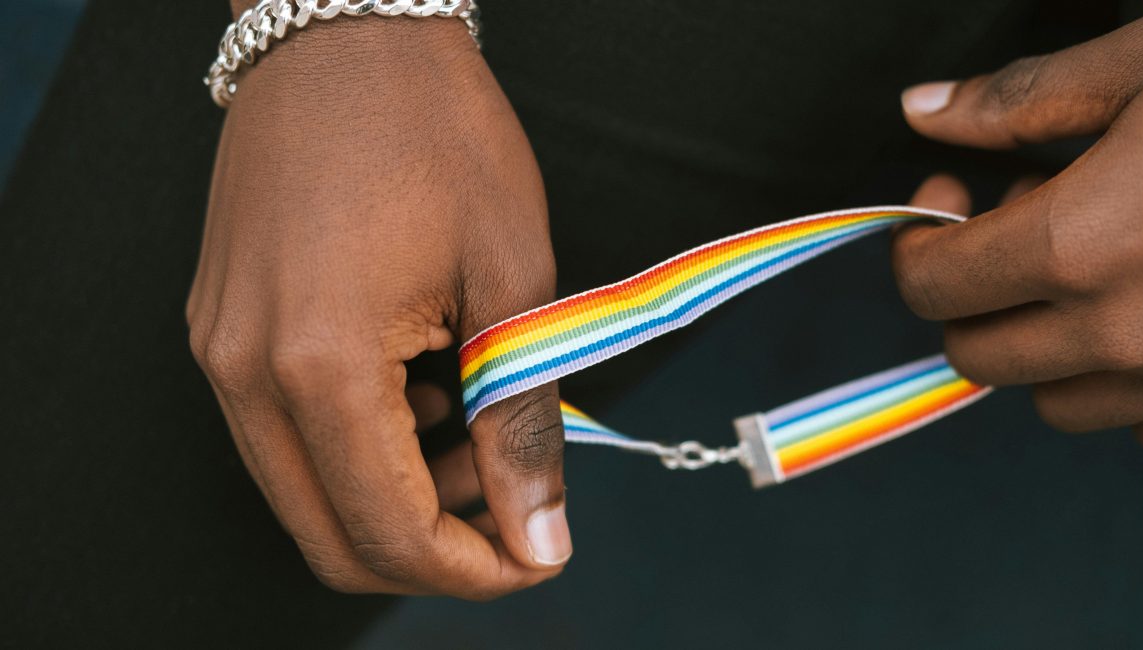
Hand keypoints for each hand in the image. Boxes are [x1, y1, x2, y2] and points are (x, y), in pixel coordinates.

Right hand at [186, 17, 570, 597]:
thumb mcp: (509, 280)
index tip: (538, 555)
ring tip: (478, 430)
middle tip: (514, 506)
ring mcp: (221, 350)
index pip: (390, 532)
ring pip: (305, 492)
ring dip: (398, 498)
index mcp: (319, 362)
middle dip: (434, 550)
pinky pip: (284, 434)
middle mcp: (245, 371)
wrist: (348, 33)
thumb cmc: (438, 132)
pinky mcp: (222, 328)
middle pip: (331, 538)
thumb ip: (520, 422)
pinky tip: (424, 393)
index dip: (475, 569)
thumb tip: (540, 534)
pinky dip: (359, 448)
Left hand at [892, 1, 1142, 452]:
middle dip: (970, 298)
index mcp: (1081, 242)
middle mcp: (1125, 332)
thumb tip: (921, 114)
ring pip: (1054, 401)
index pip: (934, 284)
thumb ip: (1019, 99)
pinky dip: (1125, 381)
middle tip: (1017, 229)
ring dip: (1043, 343)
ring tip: (1093, 268)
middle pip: (979, 356)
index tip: (948, 201)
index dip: (920, 243)